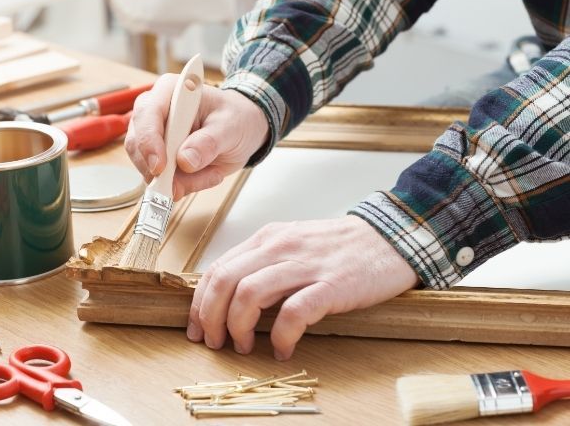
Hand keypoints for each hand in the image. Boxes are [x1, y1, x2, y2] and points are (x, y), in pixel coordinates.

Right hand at [124, 74, 267, 199]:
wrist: (242, 129)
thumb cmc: (235, 118)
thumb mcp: (231, 127)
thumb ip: (208, 142)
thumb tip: (184, 160)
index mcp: (170, 92)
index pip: (147, 115)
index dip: (149, 142)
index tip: (161, 168)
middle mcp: (154, 111)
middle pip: (138, 144)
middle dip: (163, 170)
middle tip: (189, 184)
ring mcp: (153, 136)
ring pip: (146, 166)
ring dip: (177, 181)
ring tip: (210, 174)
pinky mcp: (157, 157)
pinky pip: (158, 179)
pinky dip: (181, 185)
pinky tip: (205, 176)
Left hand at [187, 215, 419, 359]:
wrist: (390, 238)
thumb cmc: (341, 247)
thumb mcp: (293, 245)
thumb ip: (263, 264)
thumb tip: (231, 298)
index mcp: (267, 238)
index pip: (217, 269)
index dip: (200, 302)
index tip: (197, 327)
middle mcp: (279, 247)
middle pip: (225, 282)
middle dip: (210, 317)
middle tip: (215, 342)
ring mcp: (305, 265)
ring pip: (249, 294)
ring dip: (238, 327)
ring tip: (244, 347)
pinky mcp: (331, 285)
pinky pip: (293, 313)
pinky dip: (281, 336)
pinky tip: (283, 349)